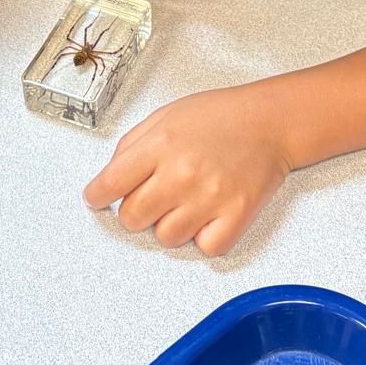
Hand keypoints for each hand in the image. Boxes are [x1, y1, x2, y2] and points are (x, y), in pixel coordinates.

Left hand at [84, 83, 293, 255]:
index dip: (97, 195)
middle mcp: (182, 173)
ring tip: (186, 201)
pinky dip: (204, 237)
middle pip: (132, 218)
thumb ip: (133, 145)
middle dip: (135, 210)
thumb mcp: (166, 116)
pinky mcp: (237, 216)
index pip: (110, 184)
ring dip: (170, 224)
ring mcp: (210, 197)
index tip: (96, 199)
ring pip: (166, 238)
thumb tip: (109, 177)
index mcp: (161, 144)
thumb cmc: (219, 116)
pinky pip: (205, 248)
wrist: (269, 121)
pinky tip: (208, 214)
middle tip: (150, 197)